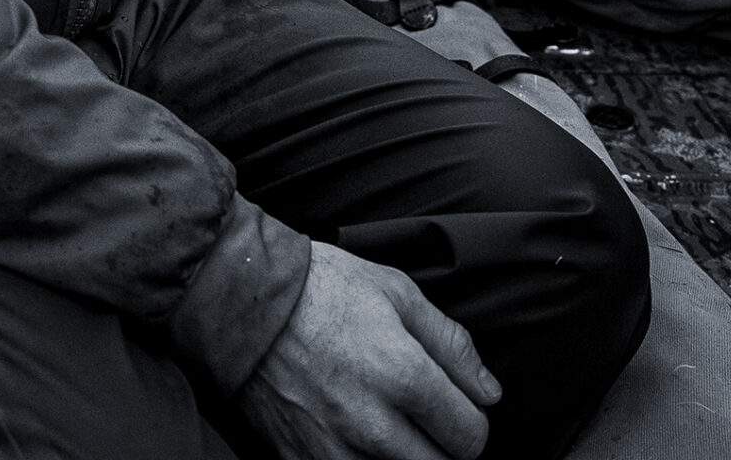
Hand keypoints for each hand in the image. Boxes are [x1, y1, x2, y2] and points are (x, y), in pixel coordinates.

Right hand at [240, 239, 499, 459]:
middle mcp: (372, 423)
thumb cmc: (320, 287)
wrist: (242, 298)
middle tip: (422, 416)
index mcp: (402, 374)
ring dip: (401, 457)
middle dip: (440, 445)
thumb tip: (488, 392)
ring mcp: (333, 449)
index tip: (456, 407)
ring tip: (387, 425)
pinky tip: (354, 434)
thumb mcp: (395, 291)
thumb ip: (450, 342)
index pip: (470, 437)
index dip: (471, 421)